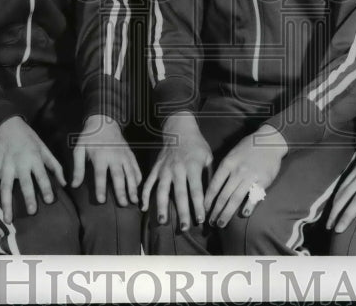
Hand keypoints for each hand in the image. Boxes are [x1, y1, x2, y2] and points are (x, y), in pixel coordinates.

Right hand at [0, 116, 65, 222]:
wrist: (6, 124)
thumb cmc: (28, 138)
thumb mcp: (44, 148)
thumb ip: (55, 166)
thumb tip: (65, 183)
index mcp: (34, 158)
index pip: (41, 175)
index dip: (46, 187)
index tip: (50, 201)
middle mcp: (20, 162)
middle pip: (24, 182)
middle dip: (28, 197)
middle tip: (31, 212)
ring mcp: (5, 165)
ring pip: (5, 186)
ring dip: (6, 203)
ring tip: (8, 220)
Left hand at [71, 114, 141, 205]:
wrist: (104, 121)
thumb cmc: (89, 137)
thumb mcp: (79, 149)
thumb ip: (78, 168)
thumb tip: (74, 185)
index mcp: (100, 156)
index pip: (100, 175)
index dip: (101, 188)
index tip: (102, 201)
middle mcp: (114, 156)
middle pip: (119, 176)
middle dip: (122, 191)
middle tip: (124, 204)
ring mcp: (124, 155)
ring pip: (130, 173)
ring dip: (133, 187)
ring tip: (135, 200)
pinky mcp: (130, 154)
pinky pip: (136, 167)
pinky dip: (138, 177)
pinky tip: (139, 187)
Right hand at [140, 112, 211, 230]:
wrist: (179, 128)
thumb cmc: (197, 145)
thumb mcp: (208, 157)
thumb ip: (209, 175)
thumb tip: (213, 195)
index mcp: (192, 166)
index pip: (196, 190)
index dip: (199, 206)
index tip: (201, 219)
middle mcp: (177, 169)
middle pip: (179, 194)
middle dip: (182, 212)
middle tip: (184, 228)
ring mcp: (164, 169)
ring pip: (162, 190)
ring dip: (162, 207)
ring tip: (163, 222)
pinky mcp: (155, 168)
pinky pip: (148, 183)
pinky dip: (144, 195)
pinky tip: (143, 207)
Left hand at [204, 125, 286, 227]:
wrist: (269, 140)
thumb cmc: (248, 147)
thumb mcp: (232, 153)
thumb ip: (224, 169)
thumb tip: (214, 186)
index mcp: (227, 164)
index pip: (214, 185)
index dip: (207, 199)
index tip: (204, 209)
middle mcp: (237, 171)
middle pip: (223, 195)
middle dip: (215, 211)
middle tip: (210, 223)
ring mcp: (250, 177)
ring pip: (235, 199)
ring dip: (227, 213)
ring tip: (221, 223)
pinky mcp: (263, 181)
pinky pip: (254, 196)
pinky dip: (248, 206)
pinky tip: (244, 214)